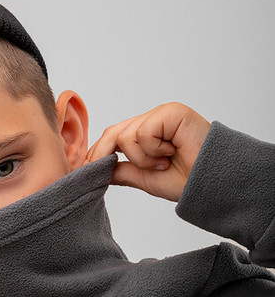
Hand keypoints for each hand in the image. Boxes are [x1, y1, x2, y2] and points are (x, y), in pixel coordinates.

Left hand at [84, 101, 211, 201]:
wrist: (211, 184)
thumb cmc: (187, 180)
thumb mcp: (144, 177)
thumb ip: (122, 170)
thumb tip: (97, 168)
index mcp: (147, 133)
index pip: (114, 136)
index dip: (97, 152)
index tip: (83, 168)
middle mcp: (153, 120)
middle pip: (114, 132)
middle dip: (102, 153)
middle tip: (98, 169)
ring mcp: (162, 115)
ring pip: (127, 134)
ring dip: (141, 157)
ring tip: (163, 163)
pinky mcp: (171, 112)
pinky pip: (143, 132)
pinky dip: (152, 149)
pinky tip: (170, 153)